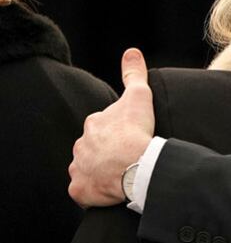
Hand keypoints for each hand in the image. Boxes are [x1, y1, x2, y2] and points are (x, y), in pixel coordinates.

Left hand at [68, 48, 153, 206]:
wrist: (135, 166)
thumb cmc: (137, 131)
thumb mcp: (139, 96)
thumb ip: (134, 74)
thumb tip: (131, 51)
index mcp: (93, 124)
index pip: (103, 126)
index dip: (119, 130)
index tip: (132, 136)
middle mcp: (81, 146)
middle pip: (94, 147)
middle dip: (107, 150)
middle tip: (128, 155)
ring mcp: (79, 169)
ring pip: (88, 168)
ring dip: (100, 170)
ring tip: (121, 173)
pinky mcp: (81, 191)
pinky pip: (85, 191)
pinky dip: (95, 191)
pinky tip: (110, 189)